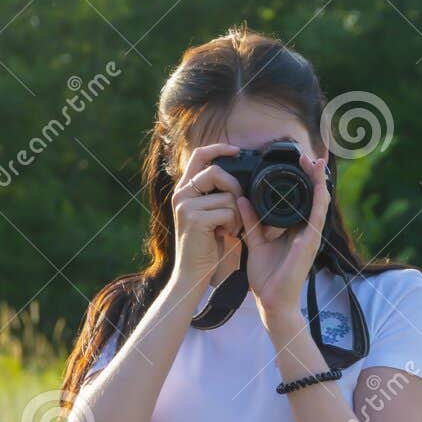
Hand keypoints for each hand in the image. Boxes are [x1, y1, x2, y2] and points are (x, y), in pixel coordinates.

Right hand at [168, 143, 242, 295]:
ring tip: (228, 228)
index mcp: (185, 190)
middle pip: (216, 171)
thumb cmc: (206, 246)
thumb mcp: (210, 214)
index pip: (199, 155)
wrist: (193, 273)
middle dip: (235, 188)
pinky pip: (228, 211)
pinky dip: (234, 225)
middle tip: (237, 208)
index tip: (237, 150)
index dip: (219, 148)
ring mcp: (186, 206)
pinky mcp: (194, 219)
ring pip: (228, 195)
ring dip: (236, 214)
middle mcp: (181, 194)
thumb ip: (217, 194)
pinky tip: (224, 235)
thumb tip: (239, 176)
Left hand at [238, 152, 328, 325]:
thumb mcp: (255, 241)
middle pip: (313, 195)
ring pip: (319, 201)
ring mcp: (311, 235)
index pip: (301, 198)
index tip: (297, 160)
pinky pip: (317, 216)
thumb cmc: (267, 275)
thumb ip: (251, 220)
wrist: (271, 300)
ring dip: (318, 180)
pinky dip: (318, 198)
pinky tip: (319, 184)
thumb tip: (240, 198)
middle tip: (306, 154)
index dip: (301, 179)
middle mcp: (305, 229)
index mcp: (294, 228)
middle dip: (312, 173)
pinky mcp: (311, 242)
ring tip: (315, 160)